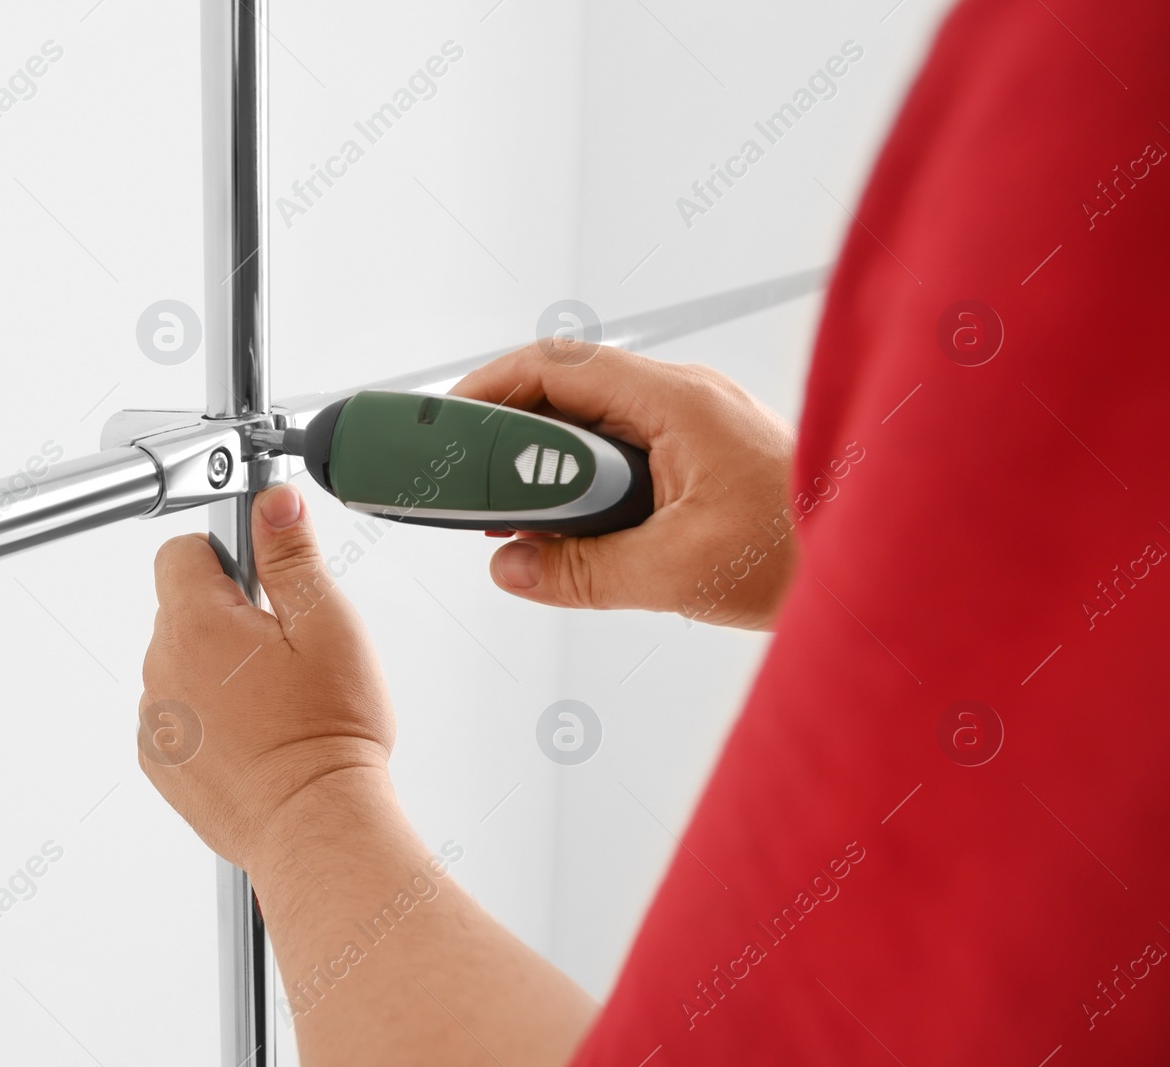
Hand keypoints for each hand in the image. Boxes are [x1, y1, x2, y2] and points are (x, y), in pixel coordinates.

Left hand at [138, 482, 396, 873]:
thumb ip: (291, 554)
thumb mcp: (327, 624)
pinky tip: (257, 734)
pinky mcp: (161, 761)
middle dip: (229, 616)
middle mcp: (162, 667)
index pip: (181, 552)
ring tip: (276, 700)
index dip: (227, 556)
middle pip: (183, 610)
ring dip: (218, 669)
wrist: (314, 826)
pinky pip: (179, 715)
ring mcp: (156, 718)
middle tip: (285, 651)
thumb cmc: (326, 733)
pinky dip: (210, 717)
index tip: (262, 581)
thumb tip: (273, 504)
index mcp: (197, 622)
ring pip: (182, 663)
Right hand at [450, 340, 797, 629]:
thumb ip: (582, 571)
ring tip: (521, 525)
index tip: (446, 429)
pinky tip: (579, 536)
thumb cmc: (810, 550)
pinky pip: (625, 457)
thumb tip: (511, 566)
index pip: (556, 367)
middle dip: (511, 441)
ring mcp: (696, 425)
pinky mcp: (703, 458)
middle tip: (471, 494)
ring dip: (551, 474)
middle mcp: (683, 399)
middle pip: (566, 395)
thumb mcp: (678, 572)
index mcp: (676, 401)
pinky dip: (588, 490)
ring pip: (594, 430)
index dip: (490, 390)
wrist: (892, 560)